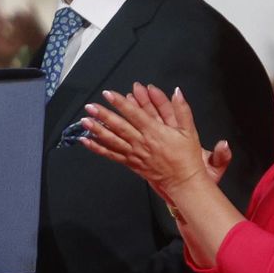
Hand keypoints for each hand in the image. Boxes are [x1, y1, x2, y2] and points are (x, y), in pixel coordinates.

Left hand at [79, 84, 226, 198]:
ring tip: (84, 121)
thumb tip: (177, 91)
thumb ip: (182, 109)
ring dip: (97, 130)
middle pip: (119, 126)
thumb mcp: (189, 130)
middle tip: (90, 106)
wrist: (183, 181)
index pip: (134, 114)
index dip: (120, 103)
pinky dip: (97, 148)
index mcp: (155, 132)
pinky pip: (111, 155)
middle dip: (103, 115)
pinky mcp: (130, 163)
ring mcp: (134, 154)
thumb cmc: (186, 156)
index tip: (108, 94)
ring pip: (112, 140)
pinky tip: (86, 141)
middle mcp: (142, 142)